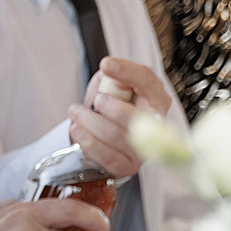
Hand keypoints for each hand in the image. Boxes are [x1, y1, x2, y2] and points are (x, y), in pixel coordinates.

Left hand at [70, 58, 173, 176]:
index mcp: (154, 97)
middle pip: (138, 115)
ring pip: (117, 135)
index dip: (127, 72)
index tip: (107, 65)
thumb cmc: (108, 106)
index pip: (147, 81)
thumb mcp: (109, 85)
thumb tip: (110, 70)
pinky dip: (88, 142)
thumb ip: (113, 78)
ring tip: (75, 112)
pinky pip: (107, 156)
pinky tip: (78, 130)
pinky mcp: (127, 165)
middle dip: (112, 106)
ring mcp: (143, 148)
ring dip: (90, 122)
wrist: (100, 134)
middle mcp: (155, 123)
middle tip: (96, 100)